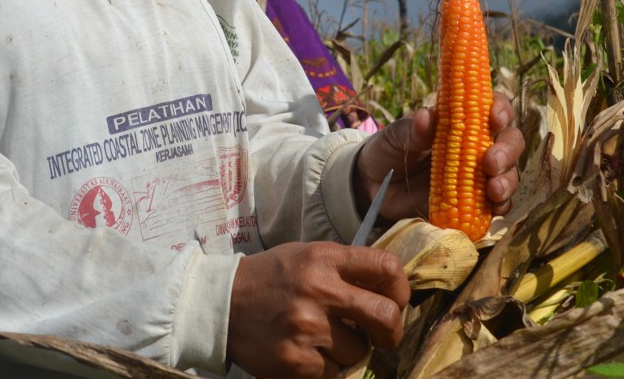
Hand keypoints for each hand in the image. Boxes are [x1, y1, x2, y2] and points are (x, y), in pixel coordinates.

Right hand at [227, 241, 409, 378]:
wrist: (222, 304)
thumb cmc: (271, 278)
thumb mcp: (306, 256)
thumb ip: (345, 268)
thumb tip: (389, 290)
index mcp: (324, 258)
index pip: (386, 266)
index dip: (401, 288)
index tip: (395, 301)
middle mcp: (319, 290)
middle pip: (385, 316)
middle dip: (392, 331)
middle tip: (384, 336)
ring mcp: (308, 327)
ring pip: (359, 351)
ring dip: (349, 350)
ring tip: (324, 340)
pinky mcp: (297, 361)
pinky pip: (334, 372)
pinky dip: (326, 367)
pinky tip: (307, 353)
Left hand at [353, 95, 524, 225]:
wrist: (373, 187)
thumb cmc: (388, 150)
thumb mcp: (395, 136)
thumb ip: (412, 129)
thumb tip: (425, 116)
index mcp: (461, 120)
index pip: (491, 108)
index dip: (500, 110)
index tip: (493, 118)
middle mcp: (476, 145)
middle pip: (509, 142)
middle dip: (507, 151)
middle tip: (491, 162)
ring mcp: (477, 175)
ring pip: (508, 173)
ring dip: (507, 181)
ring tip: (493, 190)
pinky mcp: (473, 202)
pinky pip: (496, 204)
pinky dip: (500, 206)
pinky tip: (494, 208)